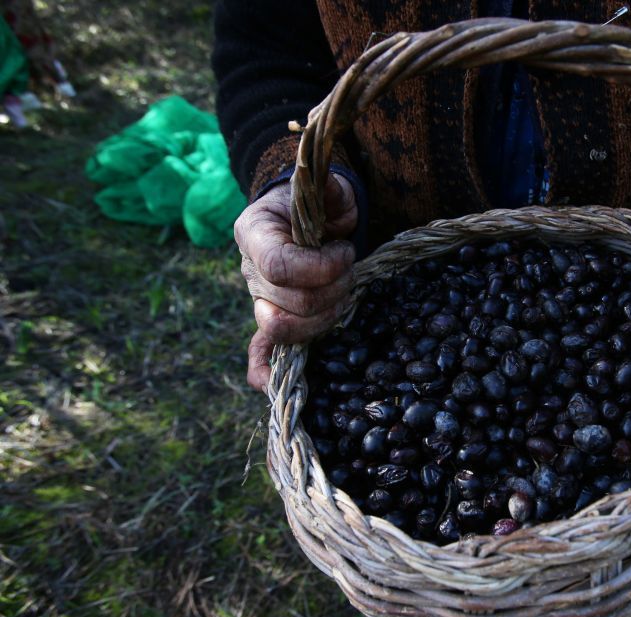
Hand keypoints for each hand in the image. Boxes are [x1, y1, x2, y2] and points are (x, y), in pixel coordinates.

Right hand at [235, 174, 357, 390]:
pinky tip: (266, 384)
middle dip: (333, 290)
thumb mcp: (324, 187)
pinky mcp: (272, 317)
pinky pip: (260, 349)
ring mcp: (259, 299)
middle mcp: (250, 271)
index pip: (278, 267)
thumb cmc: (318, 202)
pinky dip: (262, 369)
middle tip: (350, 269)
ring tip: (344, 288)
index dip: (318, 268)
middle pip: (289, 302)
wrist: (309, 216)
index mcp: (253, 233)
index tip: (345, 253)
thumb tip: (327, 188)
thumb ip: (324, 187)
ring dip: (326, 315)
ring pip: (286, 328)